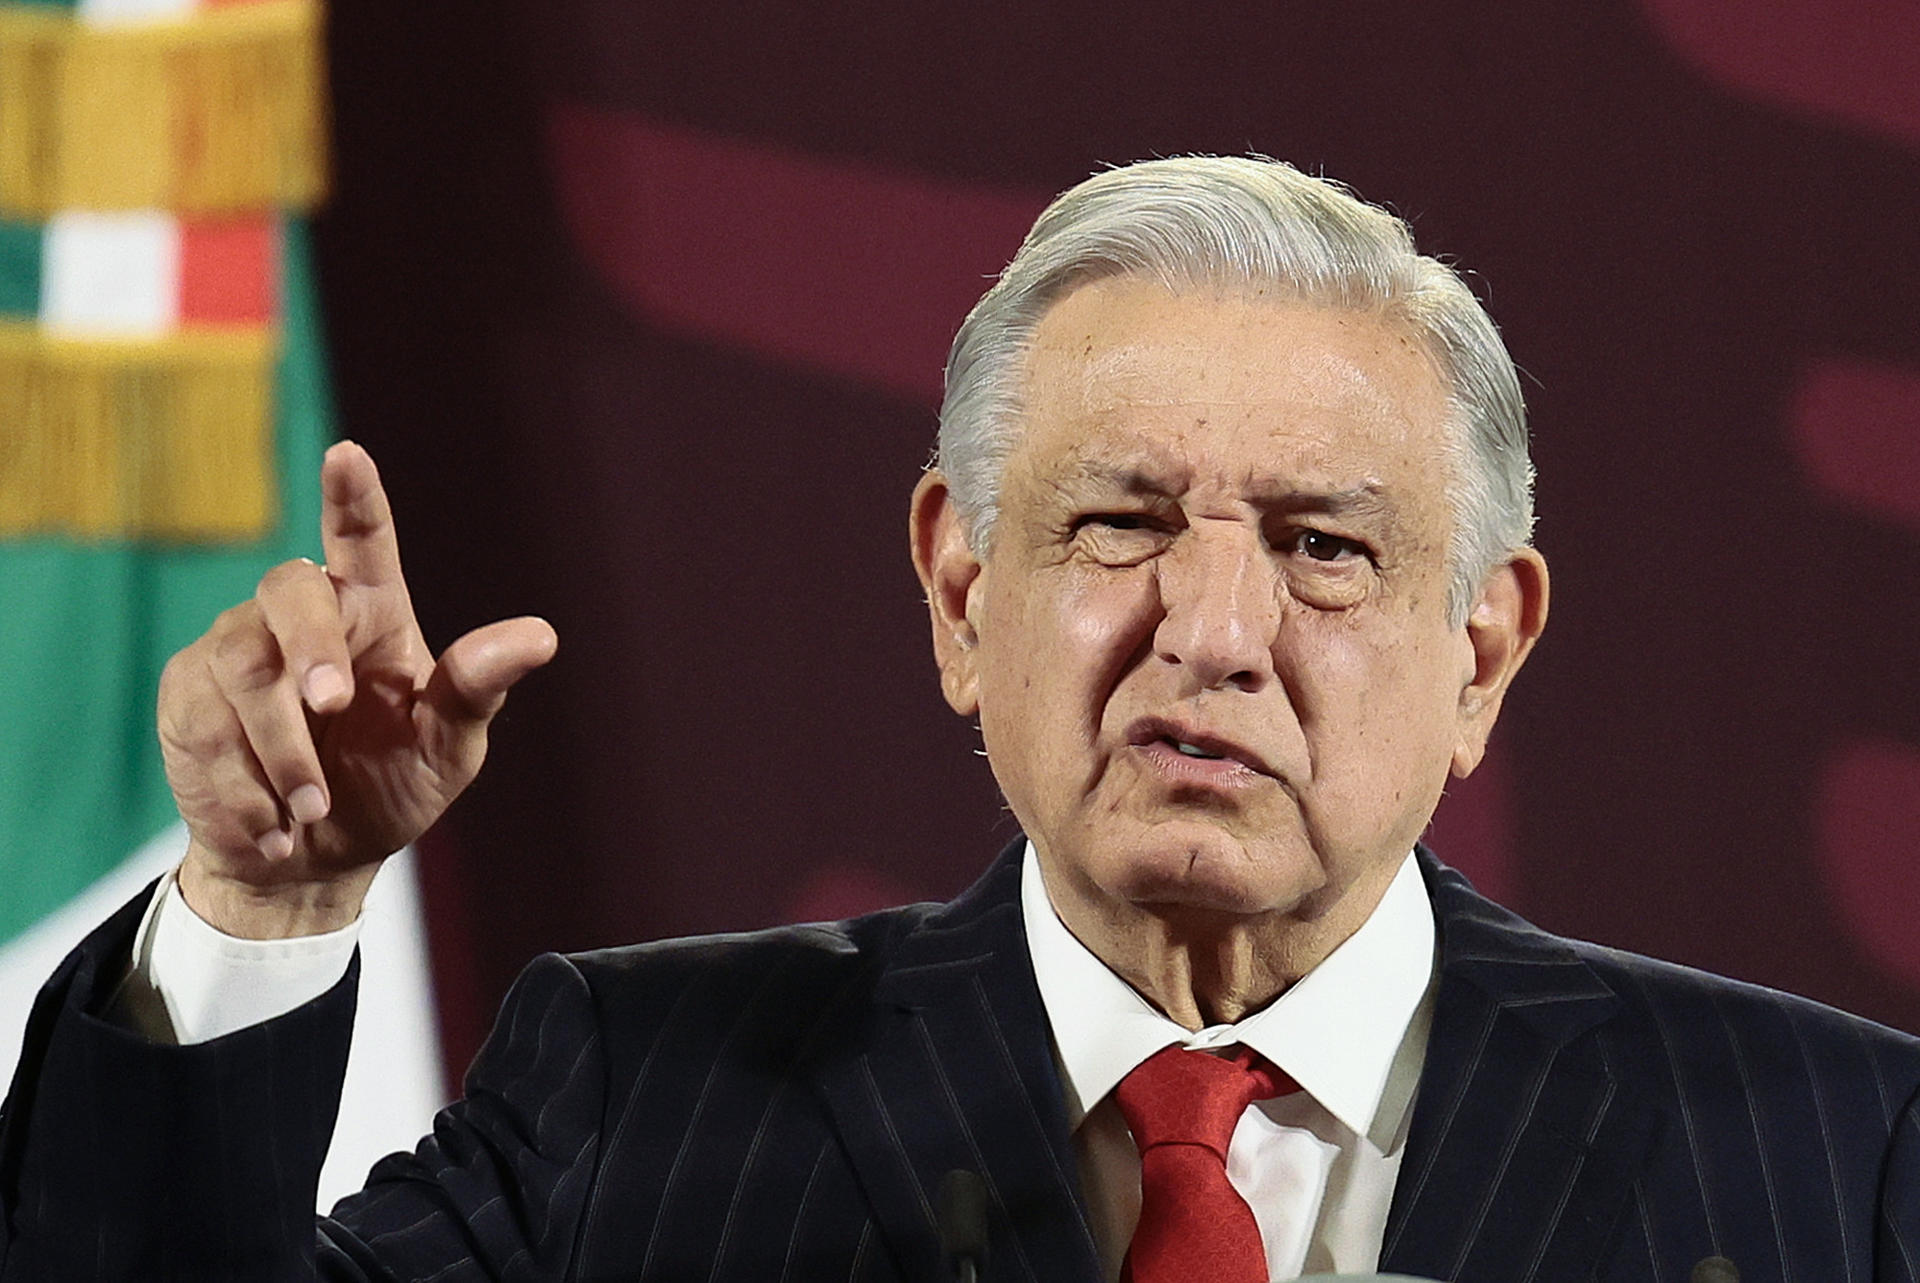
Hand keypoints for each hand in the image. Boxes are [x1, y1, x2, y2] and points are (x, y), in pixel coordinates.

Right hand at [159, 441, 556, 937]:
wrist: (311, 860)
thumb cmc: (389, 786)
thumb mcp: (447, 748)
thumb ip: (478, 689)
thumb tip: (541, 636)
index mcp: (374, 611)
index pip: (363, 538)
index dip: (353, 494)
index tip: (347, 455)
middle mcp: (303, 617)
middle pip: (288, 590)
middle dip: (309, 646)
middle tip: (329, 703)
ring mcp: (236, 650)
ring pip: (242, 666)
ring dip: (282, 748)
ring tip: (312, 807)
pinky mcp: (189, 695)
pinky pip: (205, 723)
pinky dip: (246, 785)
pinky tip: (276, 827)